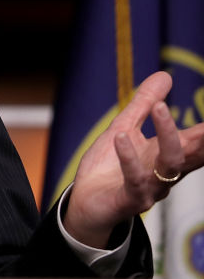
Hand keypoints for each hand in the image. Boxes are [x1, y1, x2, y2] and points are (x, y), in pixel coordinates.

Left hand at [63, 71, 203, 247]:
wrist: (86, 203)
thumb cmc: (108, 167)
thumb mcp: (124, 128)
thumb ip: (144, 104)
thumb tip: (165, 74)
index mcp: (169, 155)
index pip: (198, 141)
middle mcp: (167, 172)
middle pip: (193, 153)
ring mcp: (151, 187)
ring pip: (169, 163)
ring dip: (167, 134)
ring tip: (160, 107)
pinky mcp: (131, 199)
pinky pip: (134, 179)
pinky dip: (128, 157)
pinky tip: (121, 137)